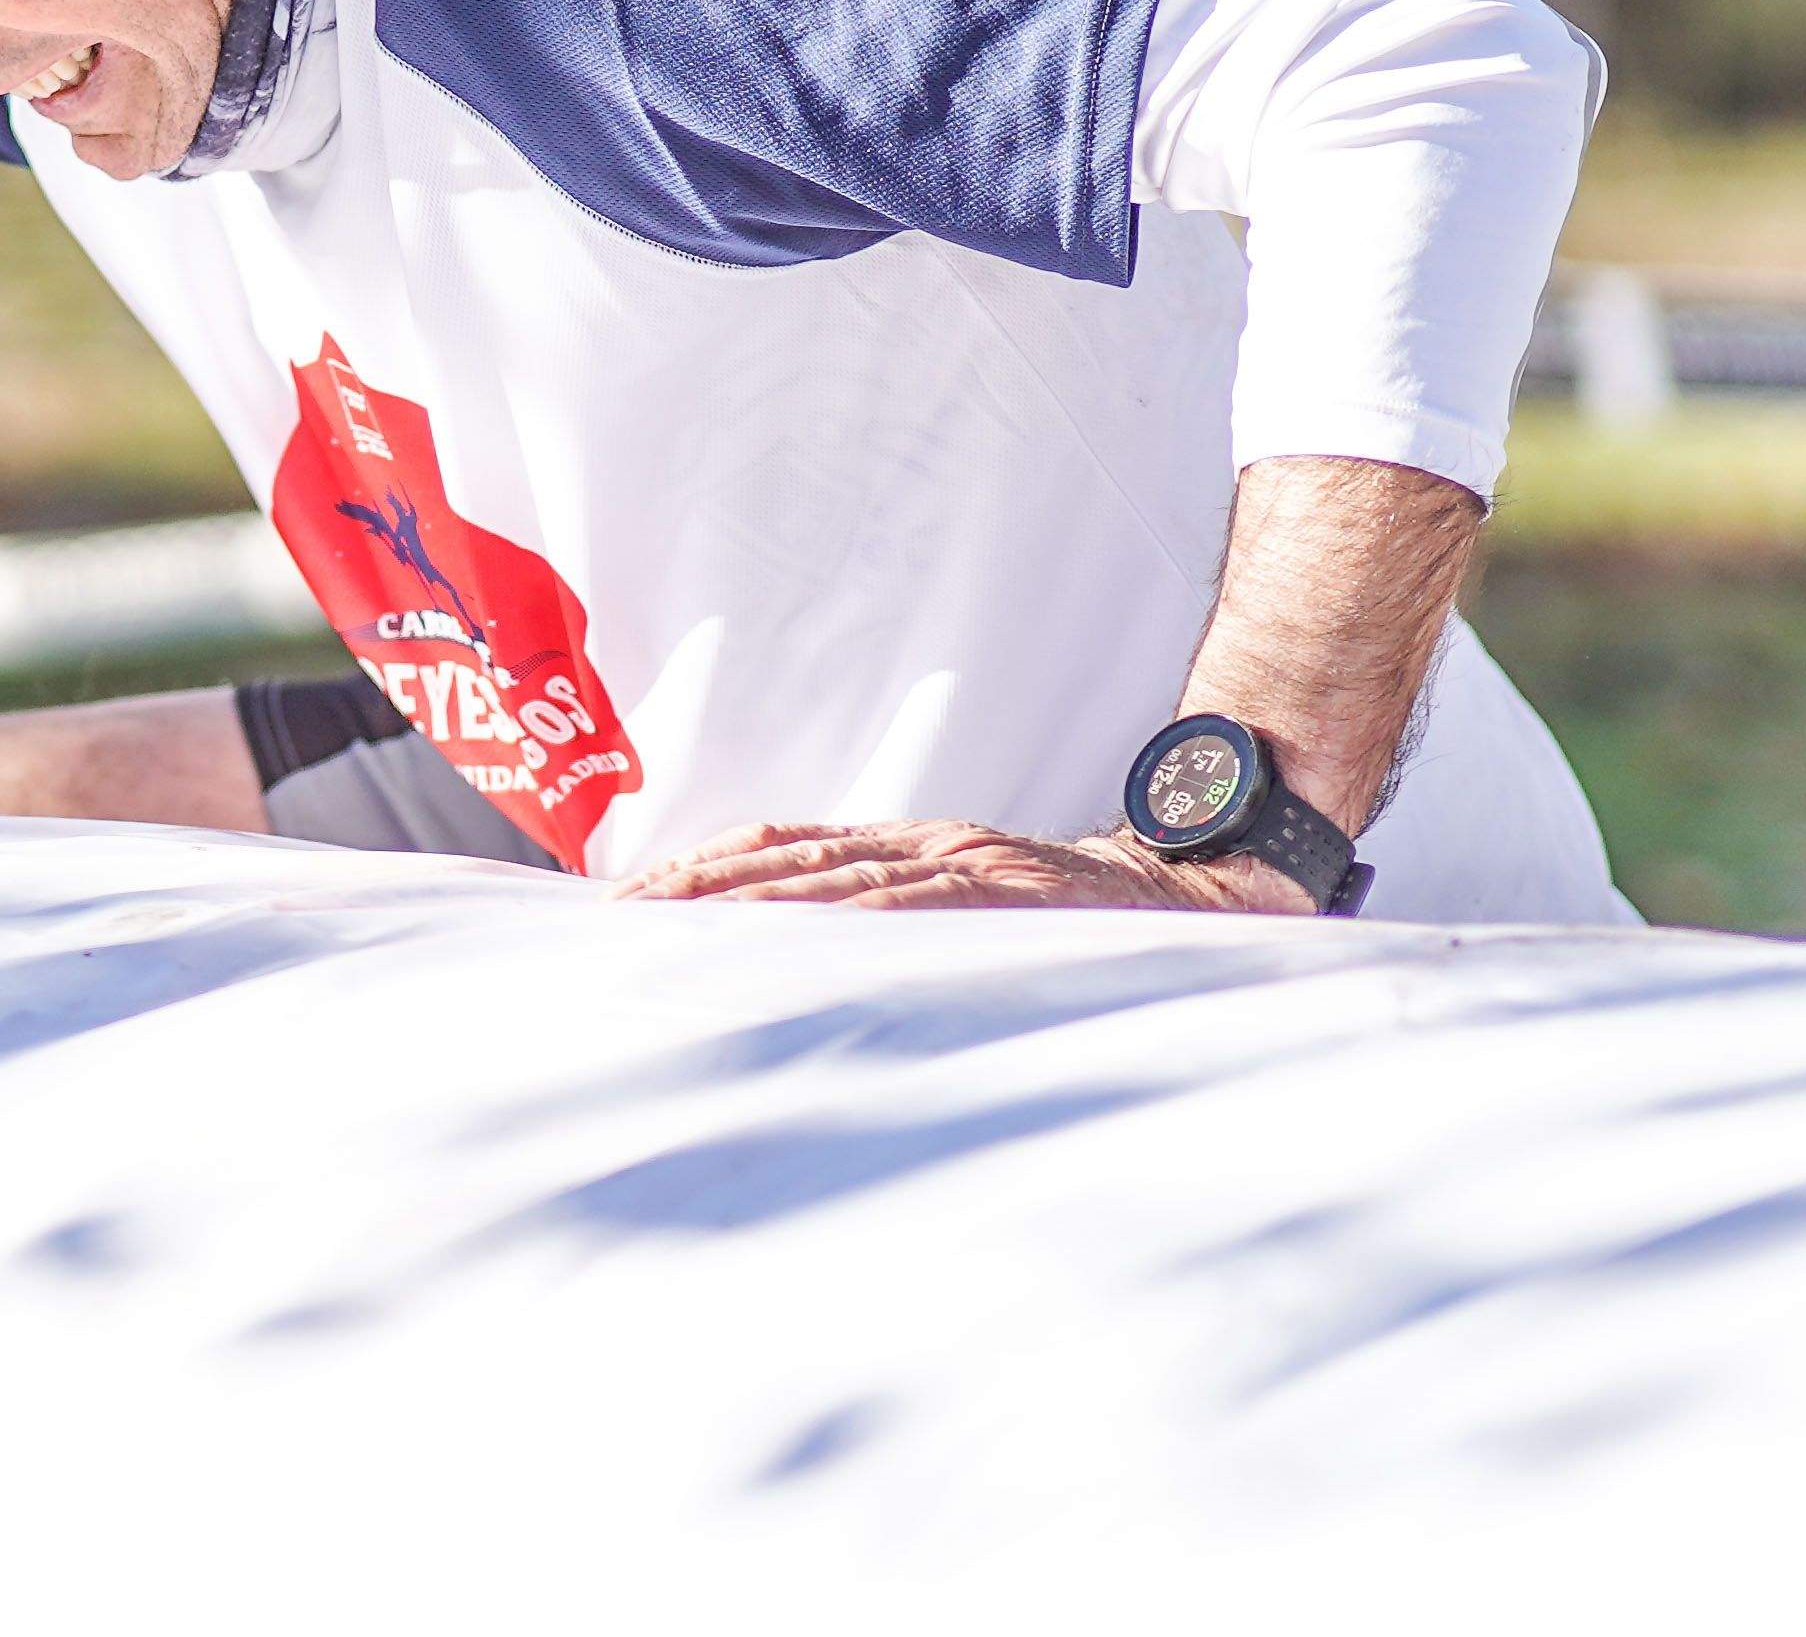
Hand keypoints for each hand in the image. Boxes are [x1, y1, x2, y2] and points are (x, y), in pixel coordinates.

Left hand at [620, 818, 1315, 915]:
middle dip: (693, 893)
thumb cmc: (1073, 922)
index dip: (699, 870)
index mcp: (910, 847)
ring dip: (742, 911)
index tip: (624, 904)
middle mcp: (927, 847)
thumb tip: (795, 959)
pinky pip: (910, 912)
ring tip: (667, 939)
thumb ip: (900, 919)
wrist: (1191, 898)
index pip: (778, 847)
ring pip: (831, 887)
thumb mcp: (973, 906)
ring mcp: (966, 869)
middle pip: (784, 863)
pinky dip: (841, 927)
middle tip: (614, 927)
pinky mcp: (1008, 898)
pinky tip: (786, 947)